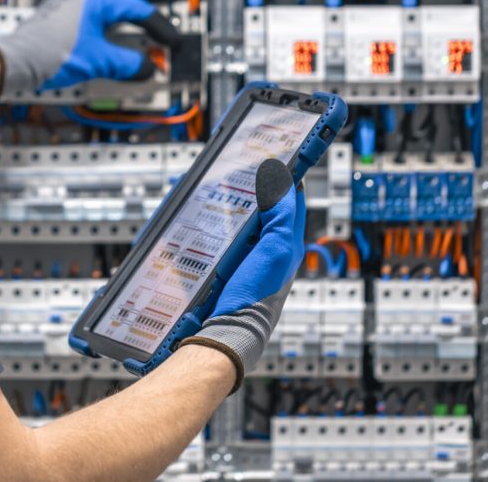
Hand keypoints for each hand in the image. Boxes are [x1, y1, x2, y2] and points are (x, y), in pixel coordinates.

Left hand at [0, 0, 182, 95]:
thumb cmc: (47, 55)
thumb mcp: (96, 61)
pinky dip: (112, 5)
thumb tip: (145, 68)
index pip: (137, 9)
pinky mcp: (62, 11)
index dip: (160, 25)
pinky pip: (96, 0)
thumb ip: (125, 63)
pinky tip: (114, 16)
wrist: (15, 62)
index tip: (172, 41)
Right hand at [179, 159, 305, 392]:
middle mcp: (267, 249)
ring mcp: (244, 258)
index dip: (282, 176)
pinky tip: (198, 217)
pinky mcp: (223, 267)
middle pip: (260, 208)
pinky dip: (211, 225)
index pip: (289, 200)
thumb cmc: (256, 295)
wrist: (227, 332)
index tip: (270, 154)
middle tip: (235, 167)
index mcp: (286, 243)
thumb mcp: (276, 248)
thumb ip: (283, 215)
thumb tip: (284, 179)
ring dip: (227, 205)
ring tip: (212, 187)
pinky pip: (218, 238)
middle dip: (251, 188)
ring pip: (237, 222)